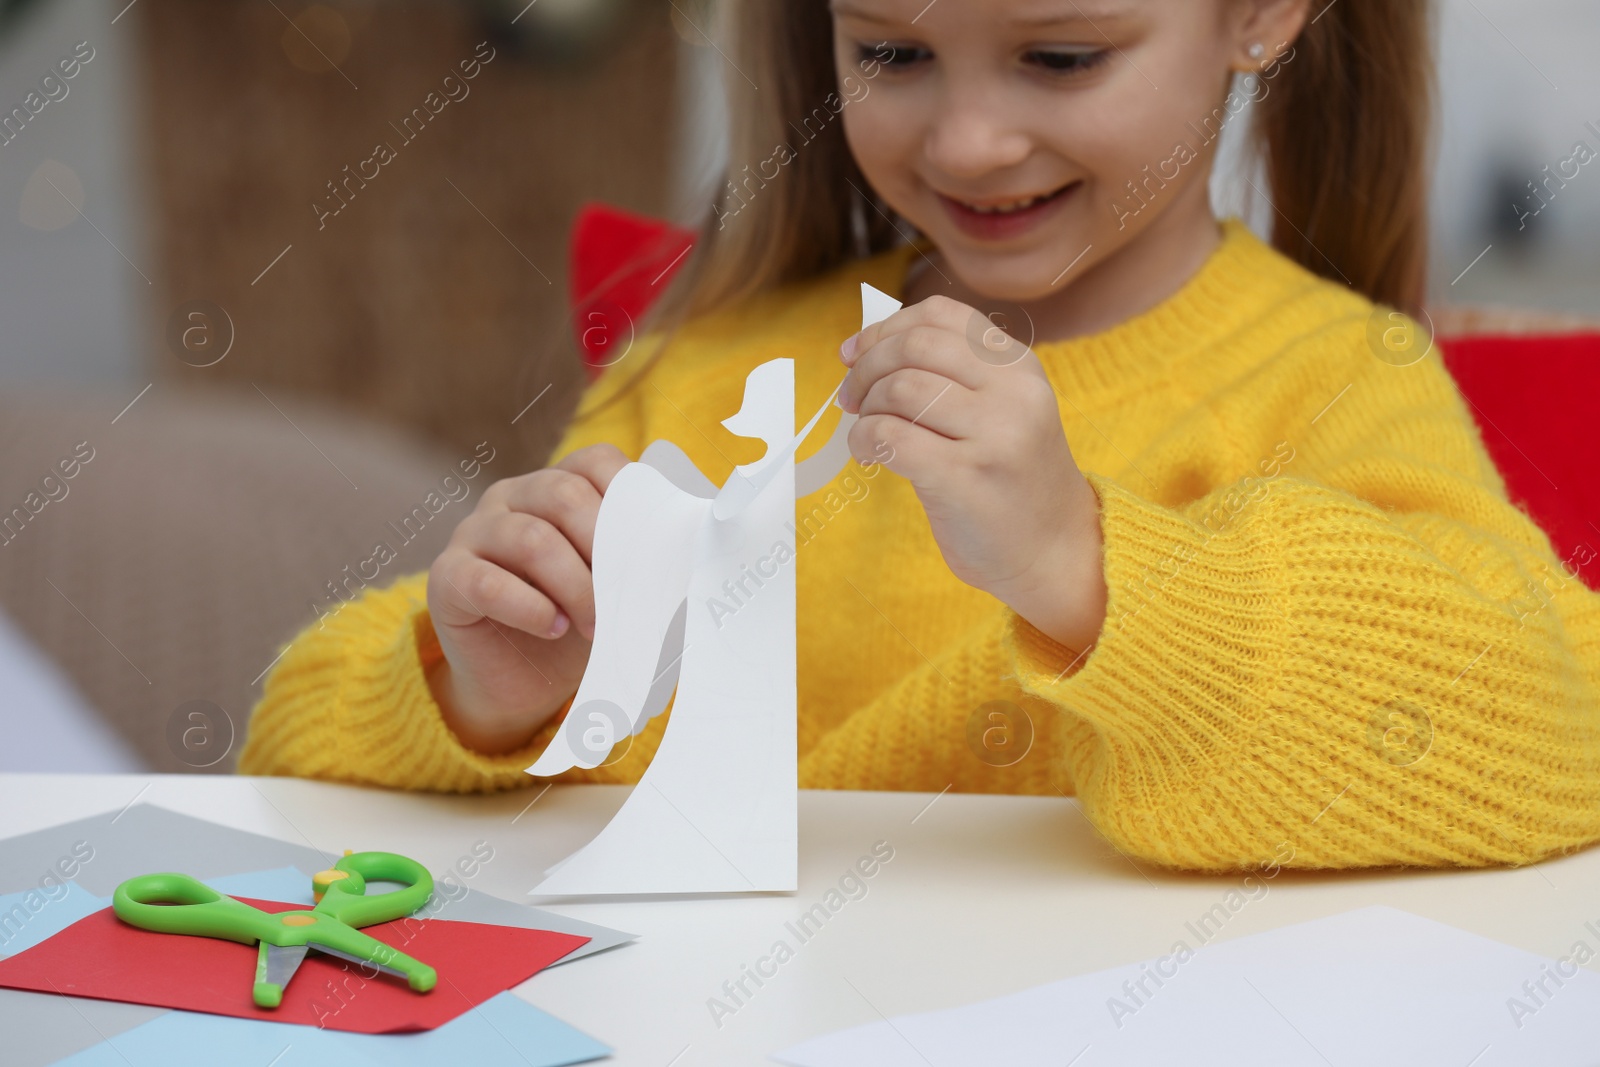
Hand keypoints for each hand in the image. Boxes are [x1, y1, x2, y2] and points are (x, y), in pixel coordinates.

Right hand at [425, 444, 629, 754]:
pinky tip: (554, 627)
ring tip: (594, 625)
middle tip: (624, 599)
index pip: (596, 462)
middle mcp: (513, 497)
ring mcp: (474, 532)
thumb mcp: (620, 586)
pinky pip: (485, 581)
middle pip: (564, 494)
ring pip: (530, 538)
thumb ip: (647, 557)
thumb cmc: (581, 623)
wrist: (524, 682)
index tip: (653, 549)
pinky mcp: (448, 577)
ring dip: (574, 586)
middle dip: (604, 549)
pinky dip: (529, 607)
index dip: (629, 499)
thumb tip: (705, 543)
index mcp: (559, 486)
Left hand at [838, 295, 1106, 651]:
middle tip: (850, 396)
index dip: (887, 328)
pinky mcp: (965, 479)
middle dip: (867, 366)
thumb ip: (953, 377)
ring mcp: (994, 435)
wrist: (1057, 553)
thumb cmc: (1012, 483)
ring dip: (867, 406)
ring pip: (900, 388)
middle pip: (915, 346)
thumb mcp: (1004, 413)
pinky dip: (864, 440)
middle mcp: (1013, 393)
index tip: (856, 353)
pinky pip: (890, 437)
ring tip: (867, 429)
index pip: (942, 316)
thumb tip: (867, 348)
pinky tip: (868, 454)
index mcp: (1019, 368)